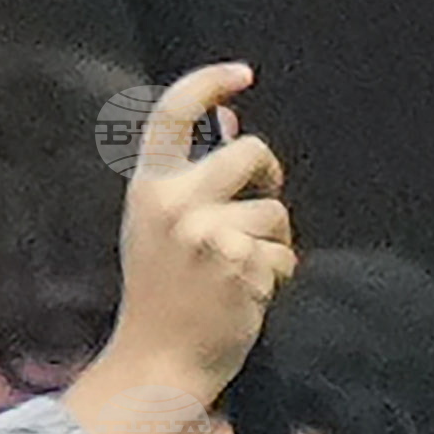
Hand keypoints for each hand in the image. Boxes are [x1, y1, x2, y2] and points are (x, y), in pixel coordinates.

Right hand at [62, 65, 292, 433]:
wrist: (161, 359)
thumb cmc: (165, 290)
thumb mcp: (162, 223)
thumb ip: (193, 172)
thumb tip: (229, 122)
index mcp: (149, 186)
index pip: (174, 113)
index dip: (210, 82)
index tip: (242, 74)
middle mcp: (177, 203)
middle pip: (252, 154)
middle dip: (270, 175)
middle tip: (265, 199)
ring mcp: (212, 235)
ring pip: (276, 212)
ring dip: (275, 239)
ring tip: (245, 269)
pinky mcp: (244, 267)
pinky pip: (285, 255)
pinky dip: (278, 275)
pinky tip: (251, 294)